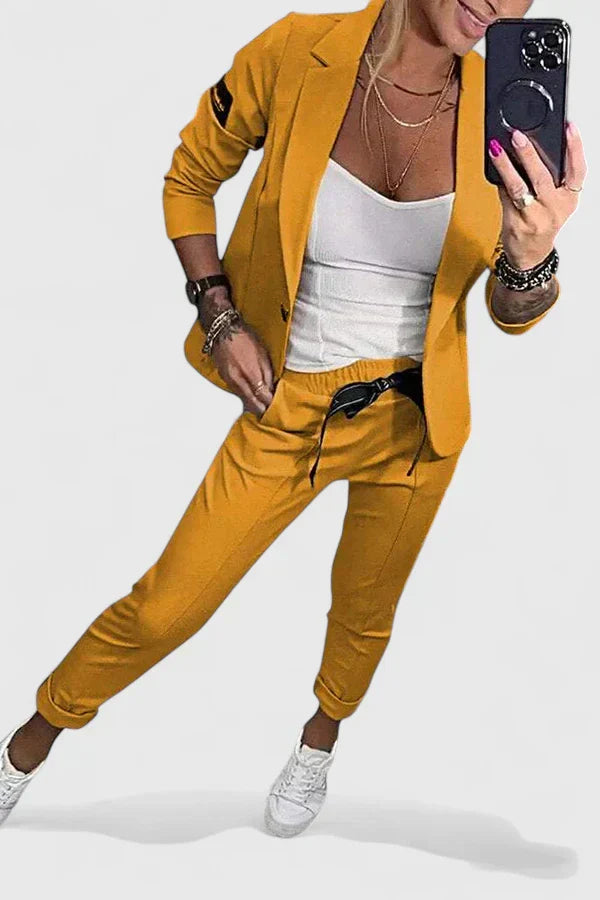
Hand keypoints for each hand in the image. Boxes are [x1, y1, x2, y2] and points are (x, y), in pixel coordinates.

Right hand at [211, 323, 275, 416]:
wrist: (223, 331)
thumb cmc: (243, 338)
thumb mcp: (262, 353)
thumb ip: (267, 373)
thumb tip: (271, 387)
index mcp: (250, 373)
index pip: (262, 395)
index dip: (268, 403)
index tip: (273, 406)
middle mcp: (238, 380)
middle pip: (251, 401)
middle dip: (260, 409)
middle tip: (267, 413)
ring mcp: (229, 380)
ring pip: (242, 398)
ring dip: (252, 404)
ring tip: (260, 408)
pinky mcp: (224, 378)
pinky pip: (236, 392)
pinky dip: (243, 396)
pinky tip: (249, 398)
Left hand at [488, 122, 586, 269]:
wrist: (529, 255)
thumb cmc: (542, 223)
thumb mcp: (555, 203)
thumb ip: (549, 180)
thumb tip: (527, 149)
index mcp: (568, 200)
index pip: (578, 170)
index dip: (575, 147)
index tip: (569, 127)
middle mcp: (554, 209)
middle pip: (542, 177)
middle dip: (529, 154)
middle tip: (518, 136)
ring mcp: (534, 218)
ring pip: (519, 187)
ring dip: (506, 166)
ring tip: (496, 150)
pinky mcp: (516, 224)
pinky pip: (505, 198)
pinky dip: (498, 181)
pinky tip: (493, 168)